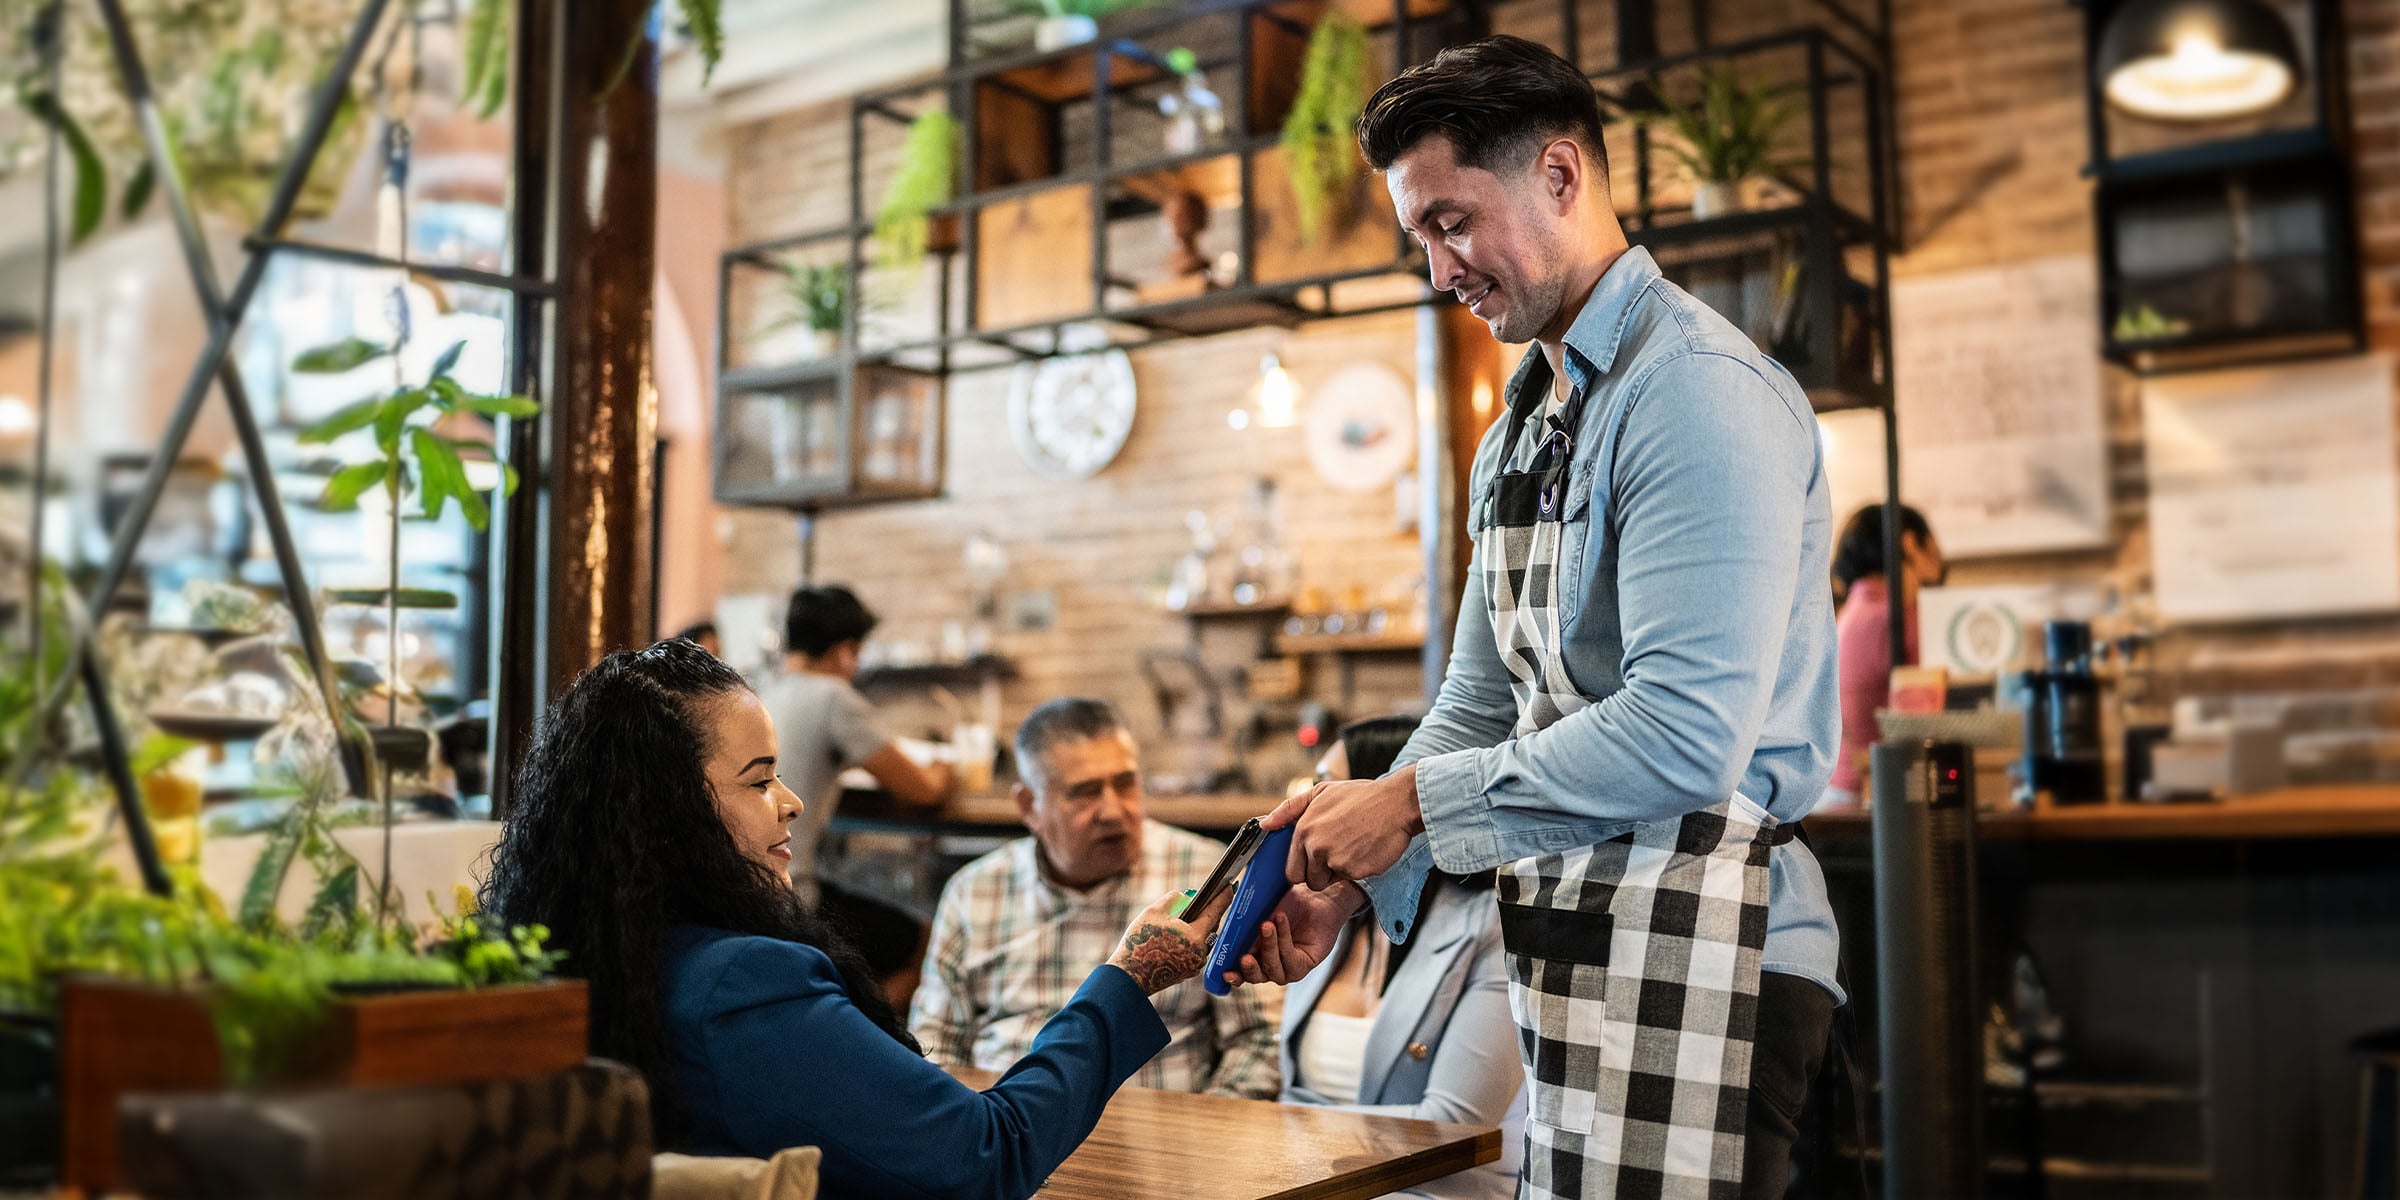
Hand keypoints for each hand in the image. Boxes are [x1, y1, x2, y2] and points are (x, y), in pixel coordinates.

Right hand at [1106, 885, 1234, 995]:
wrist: (1129, 978)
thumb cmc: (1139, 943)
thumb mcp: (1153, 912)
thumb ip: (1173, 900)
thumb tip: (1186, 896)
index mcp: (1195, 936)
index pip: (1215, 911)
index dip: (1223, 897)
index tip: (1231, 886)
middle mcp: (1201, 952)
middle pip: (1210, 926)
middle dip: (1208, 911)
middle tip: (1211, 896)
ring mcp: (1196, 964)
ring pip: (1202, 939)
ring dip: (1199, 926)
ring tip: (1195, 912)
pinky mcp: (1188, 972)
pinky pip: (1195, 950)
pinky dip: (1191, 939)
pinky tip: (1184, 931)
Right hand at [1220, 881, 1366, 986]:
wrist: (1313, 895)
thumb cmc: (1287, 904)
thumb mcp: (1261, 917)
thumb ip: (1247, 931)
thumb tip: (1228, 939)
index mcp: (1256, 958)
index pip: (1242, 974)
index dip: (1233, 976)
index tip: (1224, 973)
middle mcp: (1271, 966)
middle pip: (1257, 977)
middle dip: (1249, 968)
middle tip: (1244, 956)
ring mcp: (1289, 968)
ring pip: (1273, 968)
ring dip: (1268, 947)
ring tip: (1266, 925)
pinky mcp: (1306, 964)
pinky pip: (1291, 958)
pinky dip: (1283, 939)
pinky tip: (1280, 920)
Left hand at [1265, 763, 1423, 891]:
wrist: (1397, 803)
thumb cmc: (1361, 797)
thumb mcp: (1322, 792)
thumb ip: (1290, 809)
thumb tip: (1264, 823)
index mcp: (1304, 829)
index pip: (1291, 868)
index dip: (1304, 867)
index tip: (1316, 860)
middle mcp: (1315, 846)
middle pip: (1307, 880)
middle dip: (1318, 875)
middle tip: (1337, 856)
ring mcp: (1334, 860)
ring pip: (1329, 882)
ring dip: (1339, 872)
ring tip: (1353, 848)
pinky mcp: (1355, 870)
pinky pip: (1350, 879)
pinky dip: (1358, 870)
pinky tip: (1366, 850)